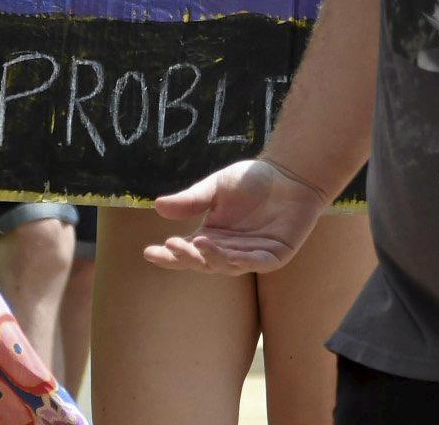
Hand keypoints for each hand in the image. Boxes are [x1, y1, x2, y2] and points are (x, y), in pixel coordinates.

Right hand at [143, 158, 329, 274]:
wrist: (290, 173)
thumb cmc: (251, 180)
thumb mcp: (217, 187)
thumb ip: (192, 199)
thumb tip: (158, 206)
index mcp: (211, 238)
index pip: (186, 251)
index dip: (168, 255)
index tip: (148, 252)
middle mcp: (228, 251)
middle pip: (203, 261)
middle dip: (187, 256)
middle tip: (172, 245)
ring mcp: (251, 256)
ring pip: (227, 265)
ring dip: (213, 257)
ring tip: (199, 243)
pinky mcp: (275, 256)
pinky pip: (258, 263)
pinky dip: (244, 261)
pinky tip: (231, 256)